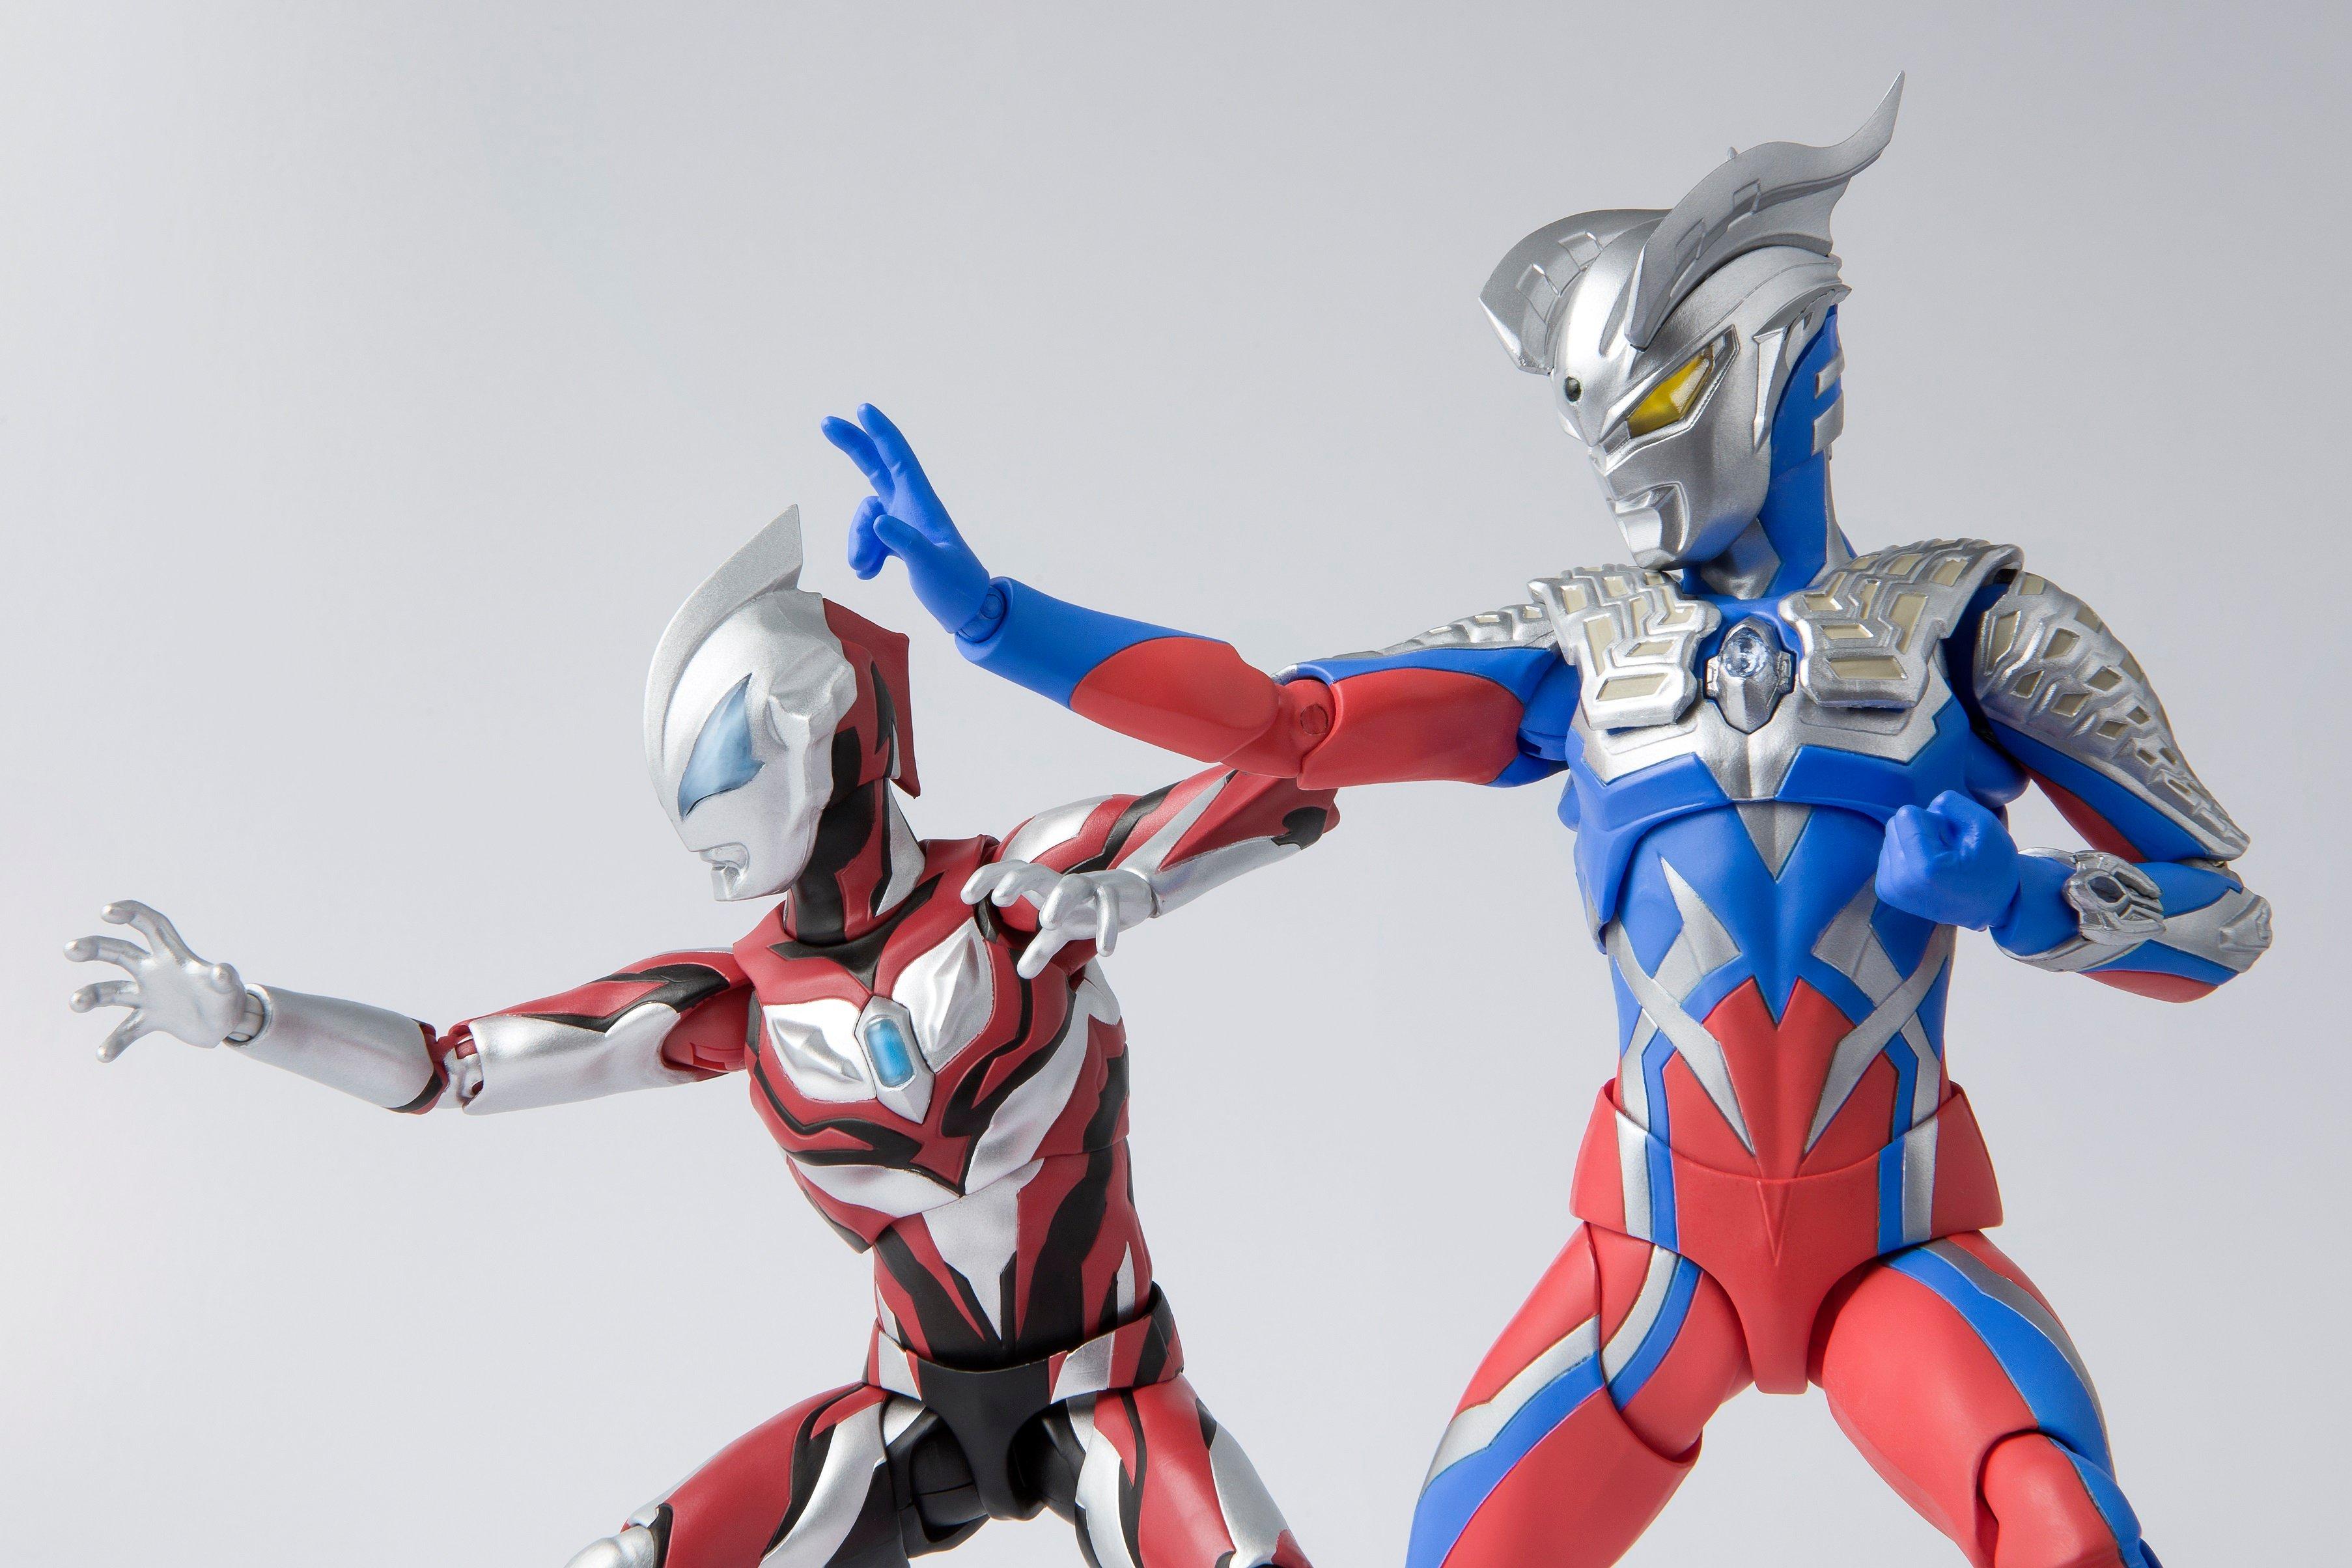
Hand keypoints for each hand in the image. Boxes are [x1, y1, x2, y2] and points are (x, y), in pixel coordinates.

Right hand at [65, 901, 254, 1060]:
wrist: (228, 1022)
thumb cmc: (228, 997)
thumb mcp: (228, 988)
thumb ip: (224, 979)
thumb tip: (222, 971)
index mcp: (174, 956)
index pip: (150, 926)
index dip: (131, 913)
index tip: (106, 912)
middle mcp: (155, 972)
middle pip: (120, 952)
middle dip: (95, 948)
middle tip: (70, 949)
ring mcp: (150, 996)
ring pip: (113, 991)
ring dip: (92, 995)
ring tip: (76, 1003)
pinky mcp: (151, 1019)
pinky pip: (127, 1030)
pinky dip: (115, 1042)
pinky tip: (103, 1055)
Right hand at [822, 403, 997, 637]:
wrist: (969, 610)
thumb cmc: (956, 586)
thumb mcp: (931, 566)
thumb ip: (906, 543)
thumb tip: (879, 521)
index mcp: (922, 504)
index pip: (899, 459)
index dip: (881, 433)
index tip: (864, 409)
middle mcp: (911, 507)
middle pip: (876, 467)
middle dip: (854, 446)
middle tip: (826, 424)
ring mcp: (903, 523)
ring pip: (866, 516)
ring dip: (857, 541)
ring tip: (864, 570)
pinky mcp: (898, 541)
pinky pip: (869, 537)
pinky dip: (864, 554)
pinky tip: (869, 574)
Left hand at [962, 863, 1156, 979]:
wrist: (1135, 892)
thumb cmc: (1089, 908)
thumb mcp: (1063, 931)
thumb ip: (1042, 949)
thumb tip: (1022, 973)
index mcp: (1045, 889)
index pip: (1011, 875)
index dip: (988, 879)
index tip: (965, 896)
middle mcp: (1063, 884)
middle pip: (1036, 873)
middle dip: (1016, 881)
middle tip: (999, 898)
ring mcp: (1091, 886)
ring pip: (1074, 885)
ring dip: (1060, 900)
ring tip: (1047, 921)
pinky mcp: (1116, 893)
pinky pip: (1110, 905)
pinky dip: (1108, 926)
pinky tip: (1105, 951)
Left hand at [1875, 791, 2020, 929]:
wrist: (1992, 906)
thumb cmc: (1993, 866)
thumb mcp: (1984, 826)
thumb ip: (1952, 804)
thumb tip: (1924, 806)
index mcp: (1925, 868)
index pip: (1906, 814)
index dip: (1935, 820)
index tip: (1953, 841)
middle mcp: (1900, 882)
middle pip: (1895, 824)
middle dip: (1923, 830)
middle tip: (1949, 851)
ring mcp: (1890, 889)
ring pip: (1890, 837)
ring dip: (1915, 843)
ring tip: (1941, 862)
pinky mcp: (1886, 891)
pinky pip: (1888, 852)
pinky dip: (1909, 854)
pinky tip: (1928, 869)